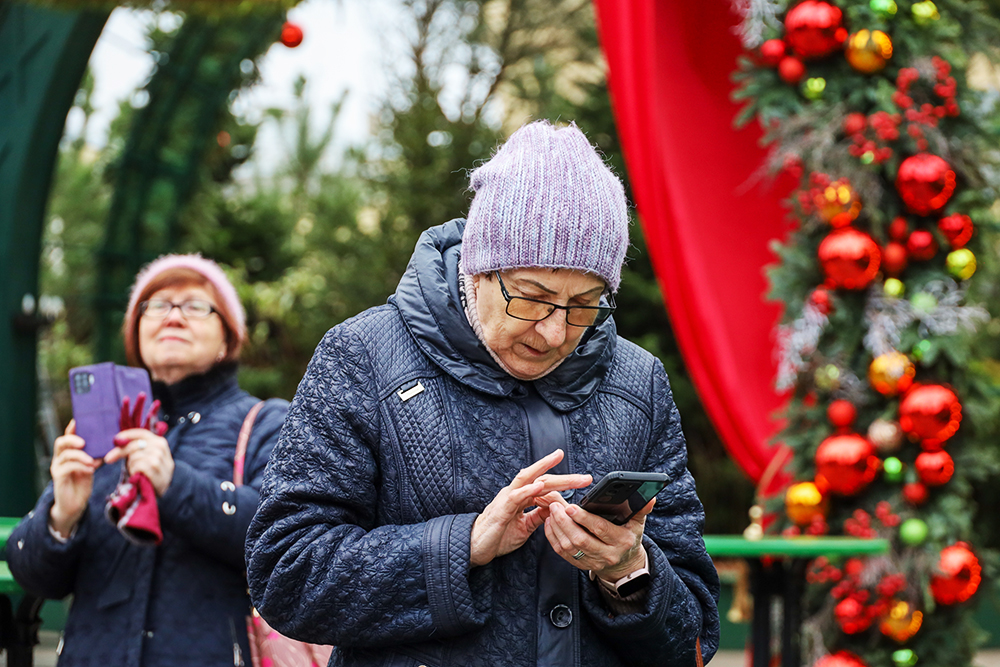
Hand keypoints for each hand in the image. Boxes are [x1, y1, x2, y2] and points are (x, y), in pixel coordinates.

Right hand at [49, 420, 99, 537]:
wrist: (75, 503)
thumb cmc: (84, 481)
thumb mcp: (91, 465)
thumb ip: (96, 454)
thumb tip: (109, 444)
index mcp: (68, 452)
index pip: (67, 436)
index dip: (72, 428)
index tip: (78, 420)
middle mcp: (59, 458)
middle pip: (60, 442)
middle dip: (73, 439)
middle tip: (85, 442)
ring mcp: (57, 468)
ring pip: (65, 455)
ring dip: (81, 456)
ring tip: (93, 461)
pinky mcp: (58, 478)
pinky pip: (67, 468)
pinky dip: (80, 466)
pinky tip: (90, 470)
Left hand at [105, 429, 174, 496]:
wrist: (160, 490)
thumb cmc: (149, 472)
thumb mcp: (144, 456)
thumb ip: (135, 447)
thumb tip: (117, 440)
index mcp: (160, 442)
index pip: (142, 433)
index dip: (127, 435)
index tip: (115, 440)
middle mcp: (162, 448)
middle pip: (136, 444)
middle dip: (121, 452)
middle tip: (109, 459)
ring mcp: (160, 460)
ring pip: (136, 456)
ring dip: (130, 465)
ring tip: (135, 471)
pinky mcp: (157, 472)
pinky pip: (139, 466)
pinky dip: (134, 471)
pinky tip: (137, 476)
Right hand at [470, 449, 591, 566]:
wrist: (475, 548)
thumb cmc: (498, 536)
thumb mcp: (525, 527)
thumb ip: (538, 516)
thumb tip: (555, 509)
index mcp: (521, 497)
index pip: (546, 485)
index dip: (565, 483)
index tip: (583, 483)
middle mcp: (515, 493)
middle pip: (541, 478)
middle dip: (564, 477)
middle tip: (585, 477)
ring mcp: (507, 498)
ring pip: (528, 478)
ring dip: (544, 469)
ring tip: (559, 459)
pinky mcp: (501, 509)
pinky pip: (516, 496)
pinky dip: (528, 490)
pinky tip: (540, 486)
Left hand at [543, 497, 655, 580]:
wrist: (625, 564)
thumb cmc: (629, 537)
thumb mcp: (637, 524)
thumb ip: (641, 509)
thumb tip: (651, 497)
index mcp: (621, 541)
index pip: (600, 529)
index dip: (584, 518)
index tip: (570, 506)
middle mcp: (607, 554)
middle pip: (581, 539)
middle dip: (565, 522)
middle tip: (555, 505)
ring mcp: (593, 562)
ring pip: (569, 547)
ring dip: (557, 528)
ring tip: (551, 511)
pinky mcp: (581, 565)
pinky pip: (563, 553)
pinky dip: (553, 538)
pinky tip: (550, 523)